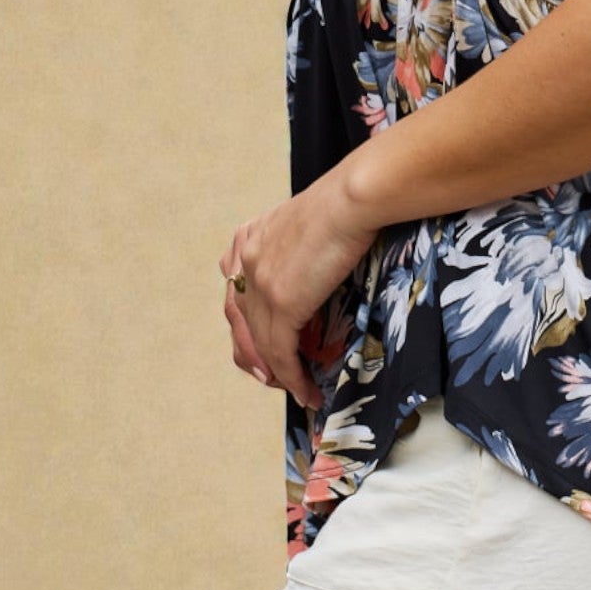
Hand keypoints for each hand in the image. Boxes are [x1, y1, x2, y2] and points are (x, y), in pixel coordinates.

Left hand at [220, 167, 380, 409]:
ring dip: (278, 374)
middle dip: (255, 355)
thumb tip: (316, 262)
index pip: (236, 292)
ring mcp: (261, 284)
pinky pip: (281, 351)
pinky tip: (306, 390)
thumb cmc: (348, 200)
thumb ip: (297, 242)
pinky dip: (292, 376)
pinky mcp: (282, 302)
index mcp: (249, 238)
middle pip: (239, 323)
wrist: (354, 198)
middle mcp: (246, 261)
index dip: (247, 325)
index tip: (262, 344)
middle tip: (274, 377)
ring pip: (260, 343)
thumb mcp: (309, 217)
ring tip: (296, 390)